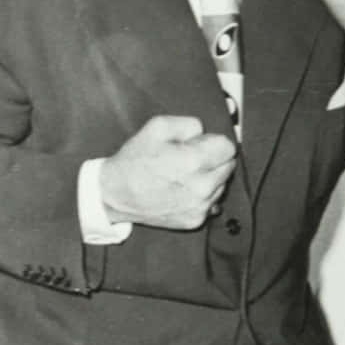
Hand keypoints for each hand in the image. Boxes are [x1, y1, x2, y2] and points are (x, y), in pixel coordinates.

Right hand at [98, 115, 236, 229]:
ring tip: (183, 175)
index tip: (200, 144)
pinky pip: (212, 203)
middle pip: (229, 166)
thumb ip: (189, 124)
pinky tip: (182, 190)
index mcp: (194, 161)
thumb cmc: (135, 160)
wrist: (116, 195)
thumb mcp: (157, 127)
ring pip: (222, 185)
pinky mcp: (196, 220)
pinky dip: (202, 195)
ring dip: (209, 178)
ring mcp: (200, 207)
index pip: (228, 147)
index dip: (214, 142)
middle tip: (190, 158)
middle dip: (214, 159)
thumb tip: (206, 133)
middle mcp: (202, 187)